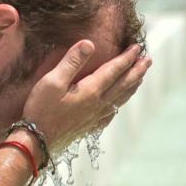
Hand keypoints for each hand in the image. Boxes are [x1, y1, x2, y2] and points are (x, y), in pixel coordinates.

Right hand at [20, 40, 151, 154]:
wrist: (37, 142)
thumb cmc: (41, 110)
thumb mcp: (52, 81)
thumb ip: (72, 61)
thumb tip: (89, 44)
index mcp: (91, 91)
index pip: (115, 70)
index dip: (127, 58)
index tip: (138, 47)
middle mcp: (98, 104)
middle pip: (124, 84)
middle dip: (137, 70)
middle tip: (148, 60)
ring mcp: (95, 117)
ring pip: (120, 98)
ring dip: (132, 86)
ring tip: (140, 77)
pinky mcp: (89, 126)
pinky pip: (112, 113)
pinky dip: (120, 103)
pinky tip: (119, 103)